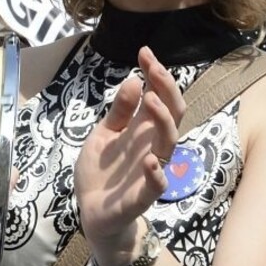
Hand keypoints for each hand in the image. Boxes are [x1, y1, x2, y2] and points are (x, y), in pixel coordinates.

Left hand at [75, 47, 183, 254]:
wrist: (93, 212)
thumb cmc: (102, 173)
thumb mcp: (103, 134)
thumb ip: (119, 112)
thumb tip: (133, 79)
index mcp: (143, 129)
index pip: (159, 96)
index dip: (156, 75)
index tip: (145, 53)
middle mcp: (152, 145)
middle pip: (172, 113)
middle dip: (166, 89)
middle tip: (153, 68)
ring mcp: (151, 169)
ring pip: (169, 142)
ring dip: (164, 121)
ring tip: (152, 101)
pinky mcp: (143, 195)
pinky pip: (157, 184)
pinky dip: (156, 173)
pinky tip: (149, 160)